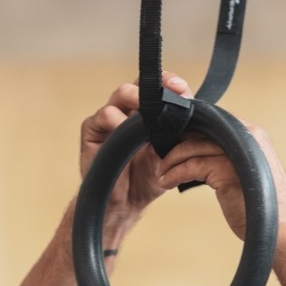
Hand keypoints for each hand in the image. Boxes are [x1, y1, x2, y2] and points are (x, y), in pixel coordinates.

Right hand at [80, 72, 192, 227]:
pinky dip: (116, 119)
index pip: (159, 88)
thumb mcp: (170, 154)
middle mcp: (128, 110)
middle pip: (140, 84)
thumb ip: (178, 133)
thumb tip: (192, 115)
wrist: (125, 202)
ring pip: (122, 93)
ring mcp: (110, 118)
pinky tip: (126, 128)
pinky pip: (104, 115)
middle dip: (156, 85)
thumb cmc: (147, 177)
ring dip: (137, 98)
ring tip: (148, 110)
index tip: (182, 89)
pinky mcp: (93, 130)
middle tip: (169, 93)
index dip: (170, 83)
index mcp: (148, 112)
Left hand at [157, 120, 285, 239]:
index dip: (190, 130)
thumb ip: (230, 157)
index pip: (213, 122)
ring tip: (161, 174)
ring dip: (171, 161)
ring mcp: (236, 152)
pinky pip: (191, 165)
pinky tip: (166, 183)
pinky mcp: (226, 170)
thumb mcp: (248, 173)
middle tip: (160, 155)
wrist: (281, 231)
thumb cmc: (264, 207)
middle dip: (176, 141)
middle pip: (199, 130)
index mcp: (252, 135)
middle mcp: (246, 137)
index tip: (172, 141)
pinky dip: (174, 174)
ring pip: (191, 147)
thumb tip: (202, 154)